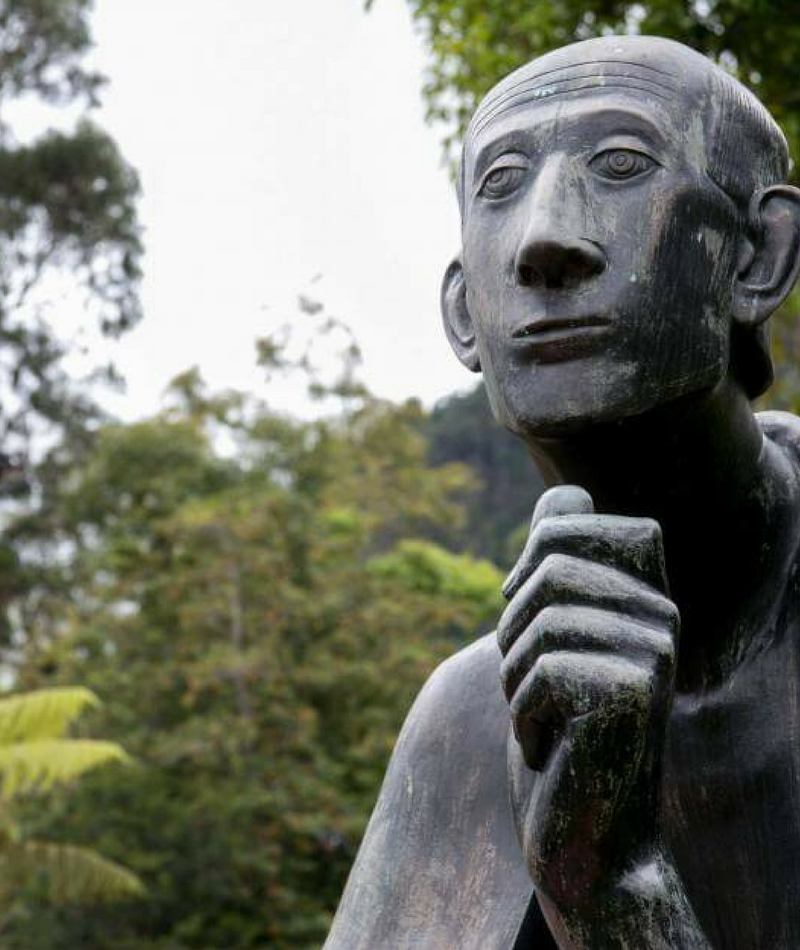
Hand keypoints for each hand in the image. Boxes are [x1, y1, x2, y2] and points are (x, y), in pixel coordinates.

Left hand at [498, 485, 677, 914]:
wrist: (584, 836)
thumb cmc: (560, 733)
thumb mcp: (549, 643)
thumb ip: (555, 570)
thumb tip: (567, 495)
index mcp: (640, 593)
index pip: (569, 520)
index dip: (527, 562)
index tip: (524, 612)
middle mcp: (661, 615)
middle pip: (548, 568)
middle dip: (513, 629)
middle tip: (529, 683)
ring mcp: (655, 652)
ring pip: (540, 622)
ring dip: (515, 679)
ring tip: (539, 718)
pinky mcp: (637, 692)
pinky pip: (542, 672)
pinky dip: (525, 717)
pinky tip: (551, 748)